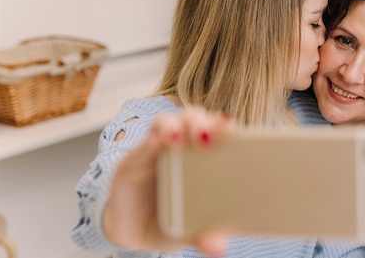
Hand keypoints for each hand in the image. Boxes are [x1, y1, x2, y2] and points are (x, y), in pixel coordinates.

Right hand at [103, 105, 232, 254]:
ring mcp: (158, 149)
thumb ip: (202, 235)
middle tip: (208, 138)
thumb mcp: (186, 231)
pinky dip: (151, 139)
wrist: (131, 230)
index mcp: (204, 159)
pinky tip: (156, 143)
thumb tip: (219, 246)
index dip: (225, 126)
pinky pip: (144, 141)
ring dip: (174, 127)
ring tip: (177, 140)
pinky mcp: (136, 157)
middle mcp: (183, 147)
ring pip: (168, 122)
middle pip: (195, 119)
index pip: (217, 130)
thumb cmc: (167, 220)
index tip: (233, 129)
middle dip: (203, 123)